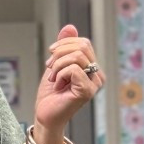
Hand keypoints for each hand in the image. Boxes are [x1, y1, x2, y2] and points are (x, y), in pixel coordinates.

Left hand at [35, 23, 103, 143]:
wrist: (45, 116)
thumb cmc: (51, 95)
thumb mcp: (56, 65)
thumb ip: (64, 47)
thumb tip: (70, 27)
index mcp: (92, 68)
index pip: (83, 43)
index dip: (64, 45)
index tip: (50, 59)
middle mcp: (98, 76)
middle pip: (82, 46)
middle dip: (59, 53)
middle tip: (49, 68)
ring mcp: (94, 84)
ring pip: (77, 56)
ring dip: (57, 66)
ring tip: (53, 78)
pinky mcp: (87, 91)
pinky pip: (73, 69)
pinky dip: (59, 74)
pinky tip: (57, 86)